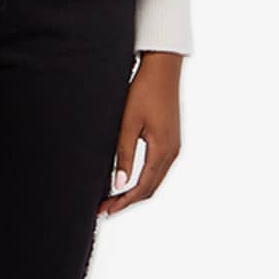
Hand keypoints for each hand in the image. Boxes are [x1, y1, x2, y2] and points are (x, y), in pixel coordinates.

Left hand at [101, 51, 182, 215]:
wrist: (163, 68)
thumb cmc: (144, 91)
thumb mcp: (128, 123)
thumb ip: (123, 155)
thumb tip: (118, 185)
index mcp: (163, 151)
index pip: (142, 188)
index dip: (123, 202)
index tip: (105, 210)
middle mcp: (172, 153)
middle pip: (150, 189)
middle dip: (127, 201)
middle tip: (104, 209)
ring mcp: (173, 147)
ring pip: (154, 180)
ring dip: (134, 192)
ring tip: (112, 198)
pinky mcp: (171, 140)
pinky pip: (157, 168)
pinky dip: (142, 179)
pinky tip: (127, 180)